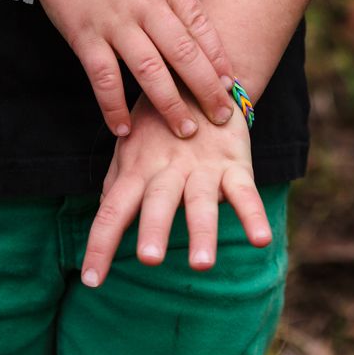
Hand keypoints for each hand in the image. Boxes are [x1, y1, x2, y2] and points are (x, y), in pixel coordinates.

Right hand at [21, 0, 238, 139]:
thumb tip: (189, 23)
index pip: (201, 26)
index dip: (219, 57)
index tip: (231, 82)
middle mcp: (145, 6)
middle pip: (185, 54)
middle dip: (208, 89)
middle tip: (224, 116)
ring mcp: (115, 23)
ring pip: (150, 72)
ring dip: (170, 105)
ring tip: (185, 131)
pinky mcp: (84, 36)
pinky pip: (104, 79)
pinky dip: (114, 107)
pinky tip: (124, 128)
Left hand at [79, 85, 272, 287]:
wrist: (198, 74)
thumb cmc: (158, 122)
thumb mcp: (131, 145)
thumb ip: (118, 180)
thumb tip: (103, 210)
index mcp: (136, 170)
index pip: (112, 211)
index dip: (101, 244)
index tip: (93, 280)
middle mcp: (166, 169)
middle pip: (157, 201)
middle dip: (153, 229)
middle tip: (148, 260)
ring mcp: (202, 167)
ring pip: (200, 200)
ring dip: (202, 230)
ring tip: (202, 264)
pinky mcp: (234, 163)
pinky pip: (244, 191)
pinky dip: (252, 214)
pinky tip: (260, 240)